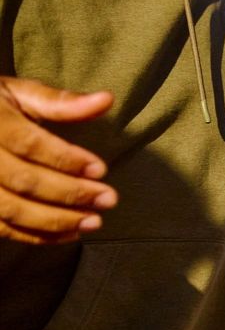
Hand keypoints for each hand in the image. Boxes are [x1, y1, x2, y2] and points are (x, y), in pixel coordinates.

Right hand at [0, 76, 116, 244]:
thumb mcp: (20, 94)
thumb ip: (59, 101)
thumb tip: (106, 100)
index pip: (28, 144)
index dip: (66, 159)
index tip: (101, 170)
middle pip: (23, 180)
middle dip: (69, 193)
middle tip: (108, 199)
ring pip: (10, 209)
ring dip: (56, 220)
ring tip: (93, 221)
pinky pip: (1, 228)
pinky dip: (35, 235)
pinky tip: (68, 233)